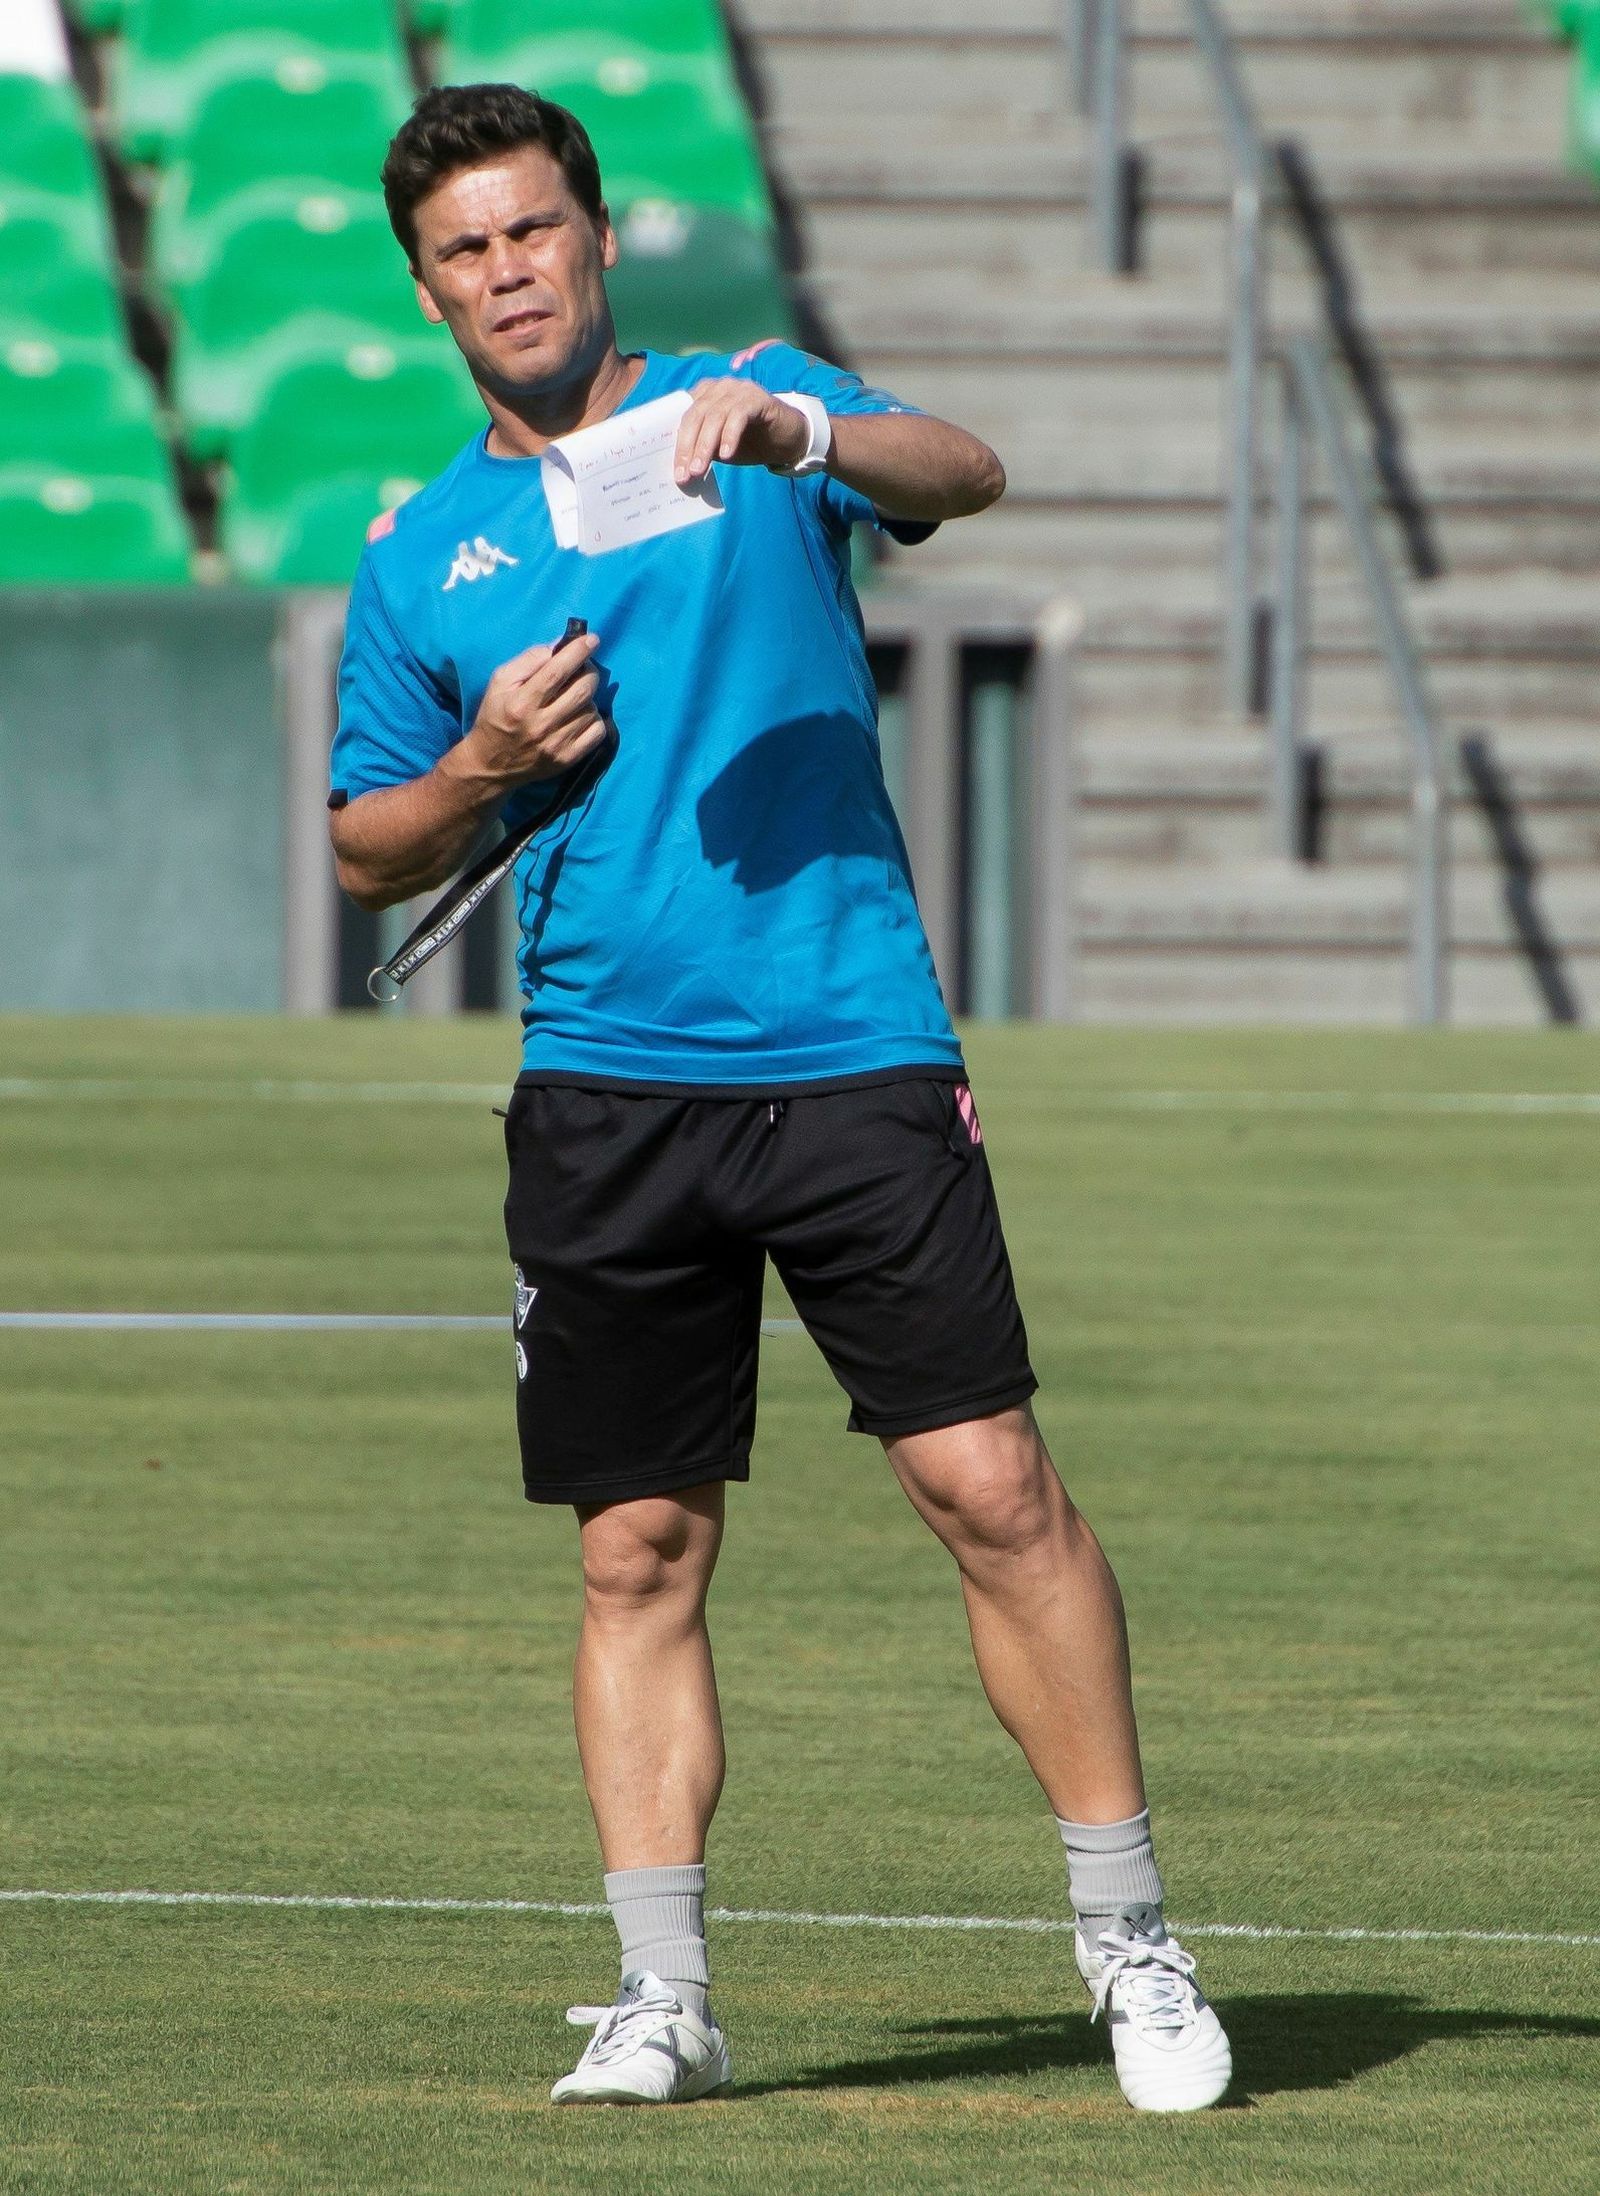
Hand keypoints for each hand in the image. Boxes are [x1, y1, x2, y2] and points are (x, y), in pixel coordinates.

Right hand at [456, 629, 606, 794]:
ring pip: (592, 710)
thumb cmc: (496, 715)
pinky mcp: (567, 759)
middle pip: (582, 690)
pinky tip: (580, 716)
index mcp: (522, 702)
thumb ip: (529, 660)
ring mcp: (556, 745)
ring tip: (574, 696)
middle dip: (589, 672)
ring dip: (588, 697)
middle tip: (583, 668)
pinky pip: (597, 732)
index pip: (557, 672)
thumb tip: (559, 646)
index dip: (578, 652)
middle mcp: (541, 724)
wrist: (491, 764)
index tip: (592, 639)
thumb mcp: (500, 681)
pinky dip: (594, 719)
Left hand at [674, 378, 809, 485]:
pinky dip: (730, 435)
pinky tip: (727, 455)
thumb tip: (682, 468)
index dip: (677, 444)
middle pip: (696, 415)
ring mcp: (738, 389)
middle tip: (685, 474)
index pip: (684, 417)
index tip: (676, 472)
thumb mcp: (721, 448)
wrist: (787, 438)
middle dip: (688, 447)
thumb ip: (703, 450)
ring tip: (700, 469)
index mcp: (705, 395)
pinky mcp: (757, 398)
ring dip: (705, 445)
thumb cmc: (749, 442)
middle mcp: (719, 387)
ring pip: (714, 416)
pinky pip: (739, 415)